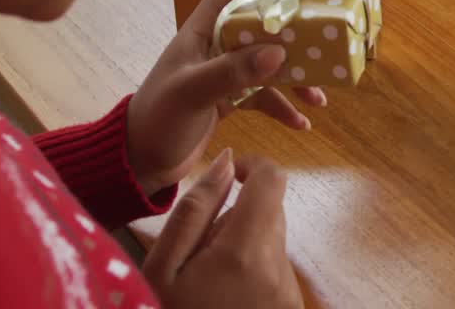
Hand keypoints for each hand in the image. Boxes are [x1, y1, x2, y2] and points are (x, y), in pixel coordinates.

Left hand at [127, 0, 327, 195]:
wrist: (137, 163)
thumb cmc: (158, 119)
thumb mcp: (192, 93)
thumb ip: (232, 71)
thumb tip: (279, 52)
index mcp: (202, 29)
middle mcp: (217, 44)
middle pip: (263, 25)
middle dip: (294, 36)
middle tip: (324, 46)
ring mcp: (225, 71)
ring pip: (269, 63)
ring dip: (296, 77)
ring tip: (319, 97)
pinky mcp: (230, 98)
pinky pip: (265, 96)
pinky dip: (284, 107)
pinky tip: (301, 123)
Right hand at [143, 151, 303, 308]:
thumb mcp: (163, 268)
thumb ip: (194, 209)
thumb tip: (227, 161)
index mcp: (247, 249)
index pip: (272, 179)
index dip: (252, 167)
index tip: (227, 177)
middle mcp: (278, 266)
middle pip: (269, 209)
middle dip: (236, 214)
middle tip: (198, 250)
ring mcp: (288, 289)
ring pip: (270, 239)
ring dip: (241, 244)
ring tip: (206, 280)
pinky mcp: (290, 306)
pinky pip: (273, 268)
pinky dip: (249, 270)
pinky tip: (222, 297)